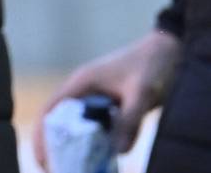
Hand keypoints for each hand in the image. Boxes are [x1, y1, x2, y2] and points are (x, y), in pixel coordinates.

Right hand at [34, 29, 181, 168]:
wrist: (168, 49)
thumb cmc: (150, 65)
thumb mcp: (141, 93)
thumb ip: (130, 121)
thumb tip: (119, 151)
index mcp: (81, 83)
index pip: (51, 111)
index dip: (43, 135)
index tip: (44, 158)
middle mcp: (83, 90)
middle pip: (60, 120)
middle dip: (56, 145)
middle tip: (57, 168)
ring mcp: (97, 96)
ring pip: (79, 124)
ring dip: (77, 144)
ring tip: (77, 166)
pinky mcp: (111, 103)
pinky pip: (97, 125)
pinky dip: (96, 140)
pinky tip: (102, 154)